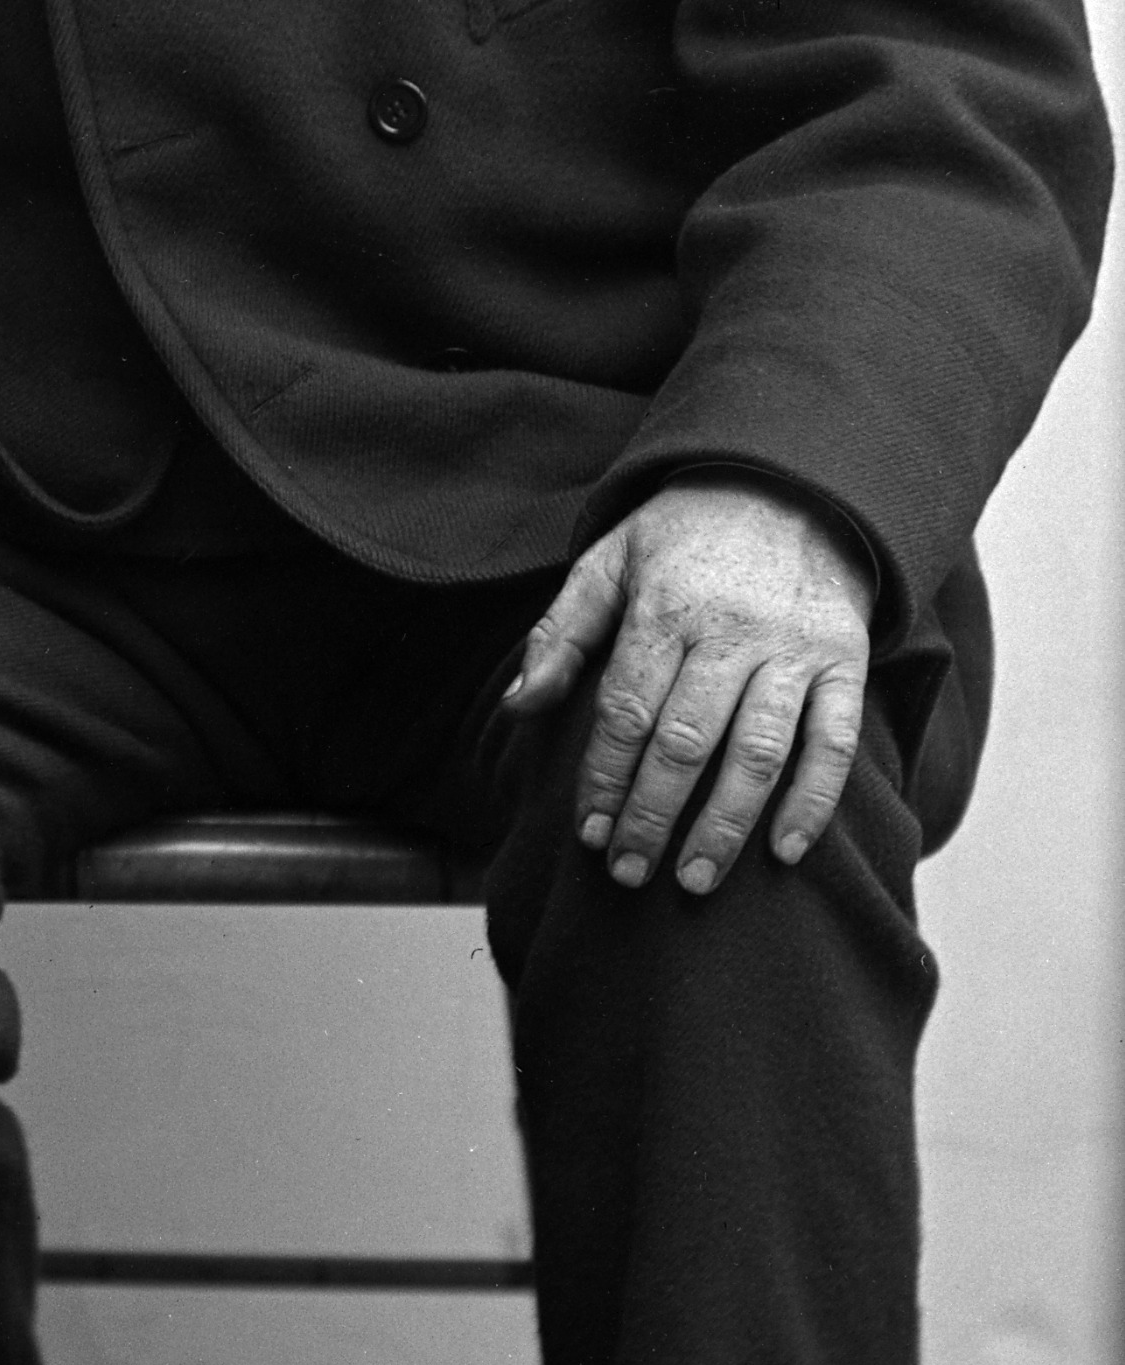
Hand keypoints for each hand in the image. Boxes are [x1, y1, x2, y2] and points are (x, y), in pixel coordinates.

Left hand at [505, 476, 873, 895]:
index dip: (605, 779)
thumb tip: (518, 708)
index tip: (588, 835)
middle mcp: (731, 629)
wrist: (789, 484)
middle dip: (653, 816)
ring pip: (758, 752)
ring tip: (693, 880)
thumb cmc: (684, 535)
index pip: (627, 710)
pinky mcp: (845, 661)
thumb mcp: (609, 560)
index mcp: (665, 605)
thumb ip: (561, 633)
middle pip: (686, 741)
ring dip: (724, 825)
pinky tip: (785, 851)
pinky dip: (813, 802)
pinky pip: (832, 743)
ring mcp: (793, 648)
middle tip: (629, 875)